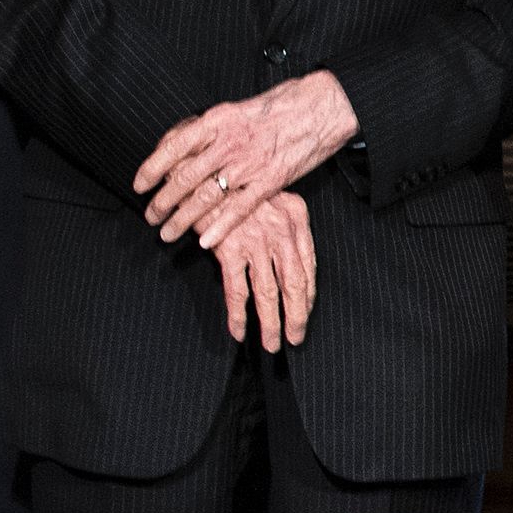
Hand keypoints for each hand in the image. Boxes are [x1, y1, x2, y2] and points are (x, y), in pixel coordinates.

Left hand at [136, 71, 360, 248]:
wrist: (319, 108)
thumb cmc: (278, 107)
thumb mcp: (235, 109)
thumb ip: (209, 129)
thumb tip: (178, 144)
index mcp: (217, 120)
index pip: (174, 146)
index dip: (152, 167)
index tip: (140, 184)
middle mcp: (229, 142)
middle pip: (185, 177)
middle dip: (163, 201)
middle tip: (150, 217)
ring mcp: (250, 163)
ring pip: (207, 197)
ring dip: (183, 219)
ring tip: (168, 234)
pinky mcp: (271, 180)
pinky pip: (239, 209)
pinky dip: (220, 228)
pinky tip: (205, 241)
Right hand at [213, 192, 316, 350]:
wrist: (204, 169)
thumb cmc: (235, 184)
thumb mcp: (269, 196)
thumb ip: (282, 225)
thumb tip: (286, 261)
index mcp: (296, 216)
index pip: (309, 265)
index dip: (308, 296)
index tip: (305, 313)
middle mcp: (281, 230)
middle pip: (294, 284)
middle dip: (296, 316)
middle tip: (295, 338)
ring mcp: (256, 240)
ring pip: (269, 293)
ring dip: (270, 323)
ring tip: (271, 343)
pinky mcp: (230, 249)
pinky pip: (238, 291)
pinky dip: (238, 316)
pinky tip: (240, 331)